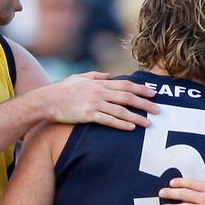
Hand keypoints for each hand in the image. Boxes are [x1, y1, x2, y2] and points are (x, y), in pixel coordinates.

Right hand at [43, 72, 158, 129]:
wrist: (45, 100)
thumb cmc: (61, 90)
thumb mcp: (78, 78)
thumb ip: (95, 76)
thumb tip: (108, 75)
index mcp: (99, 82)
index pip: (125, 84)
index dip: (141, 88)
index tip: (153, 93)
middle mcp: (99, 91)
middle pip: (128, 96)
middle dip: (145, 103)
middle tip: (158, 110)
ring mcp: (94, 103)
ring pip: (121, 110)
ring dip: (137, 117)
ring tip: (149, 124)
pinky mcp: (88, 114)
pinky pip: (108, 120)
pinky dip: (121, 124)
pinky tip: (131, 128)